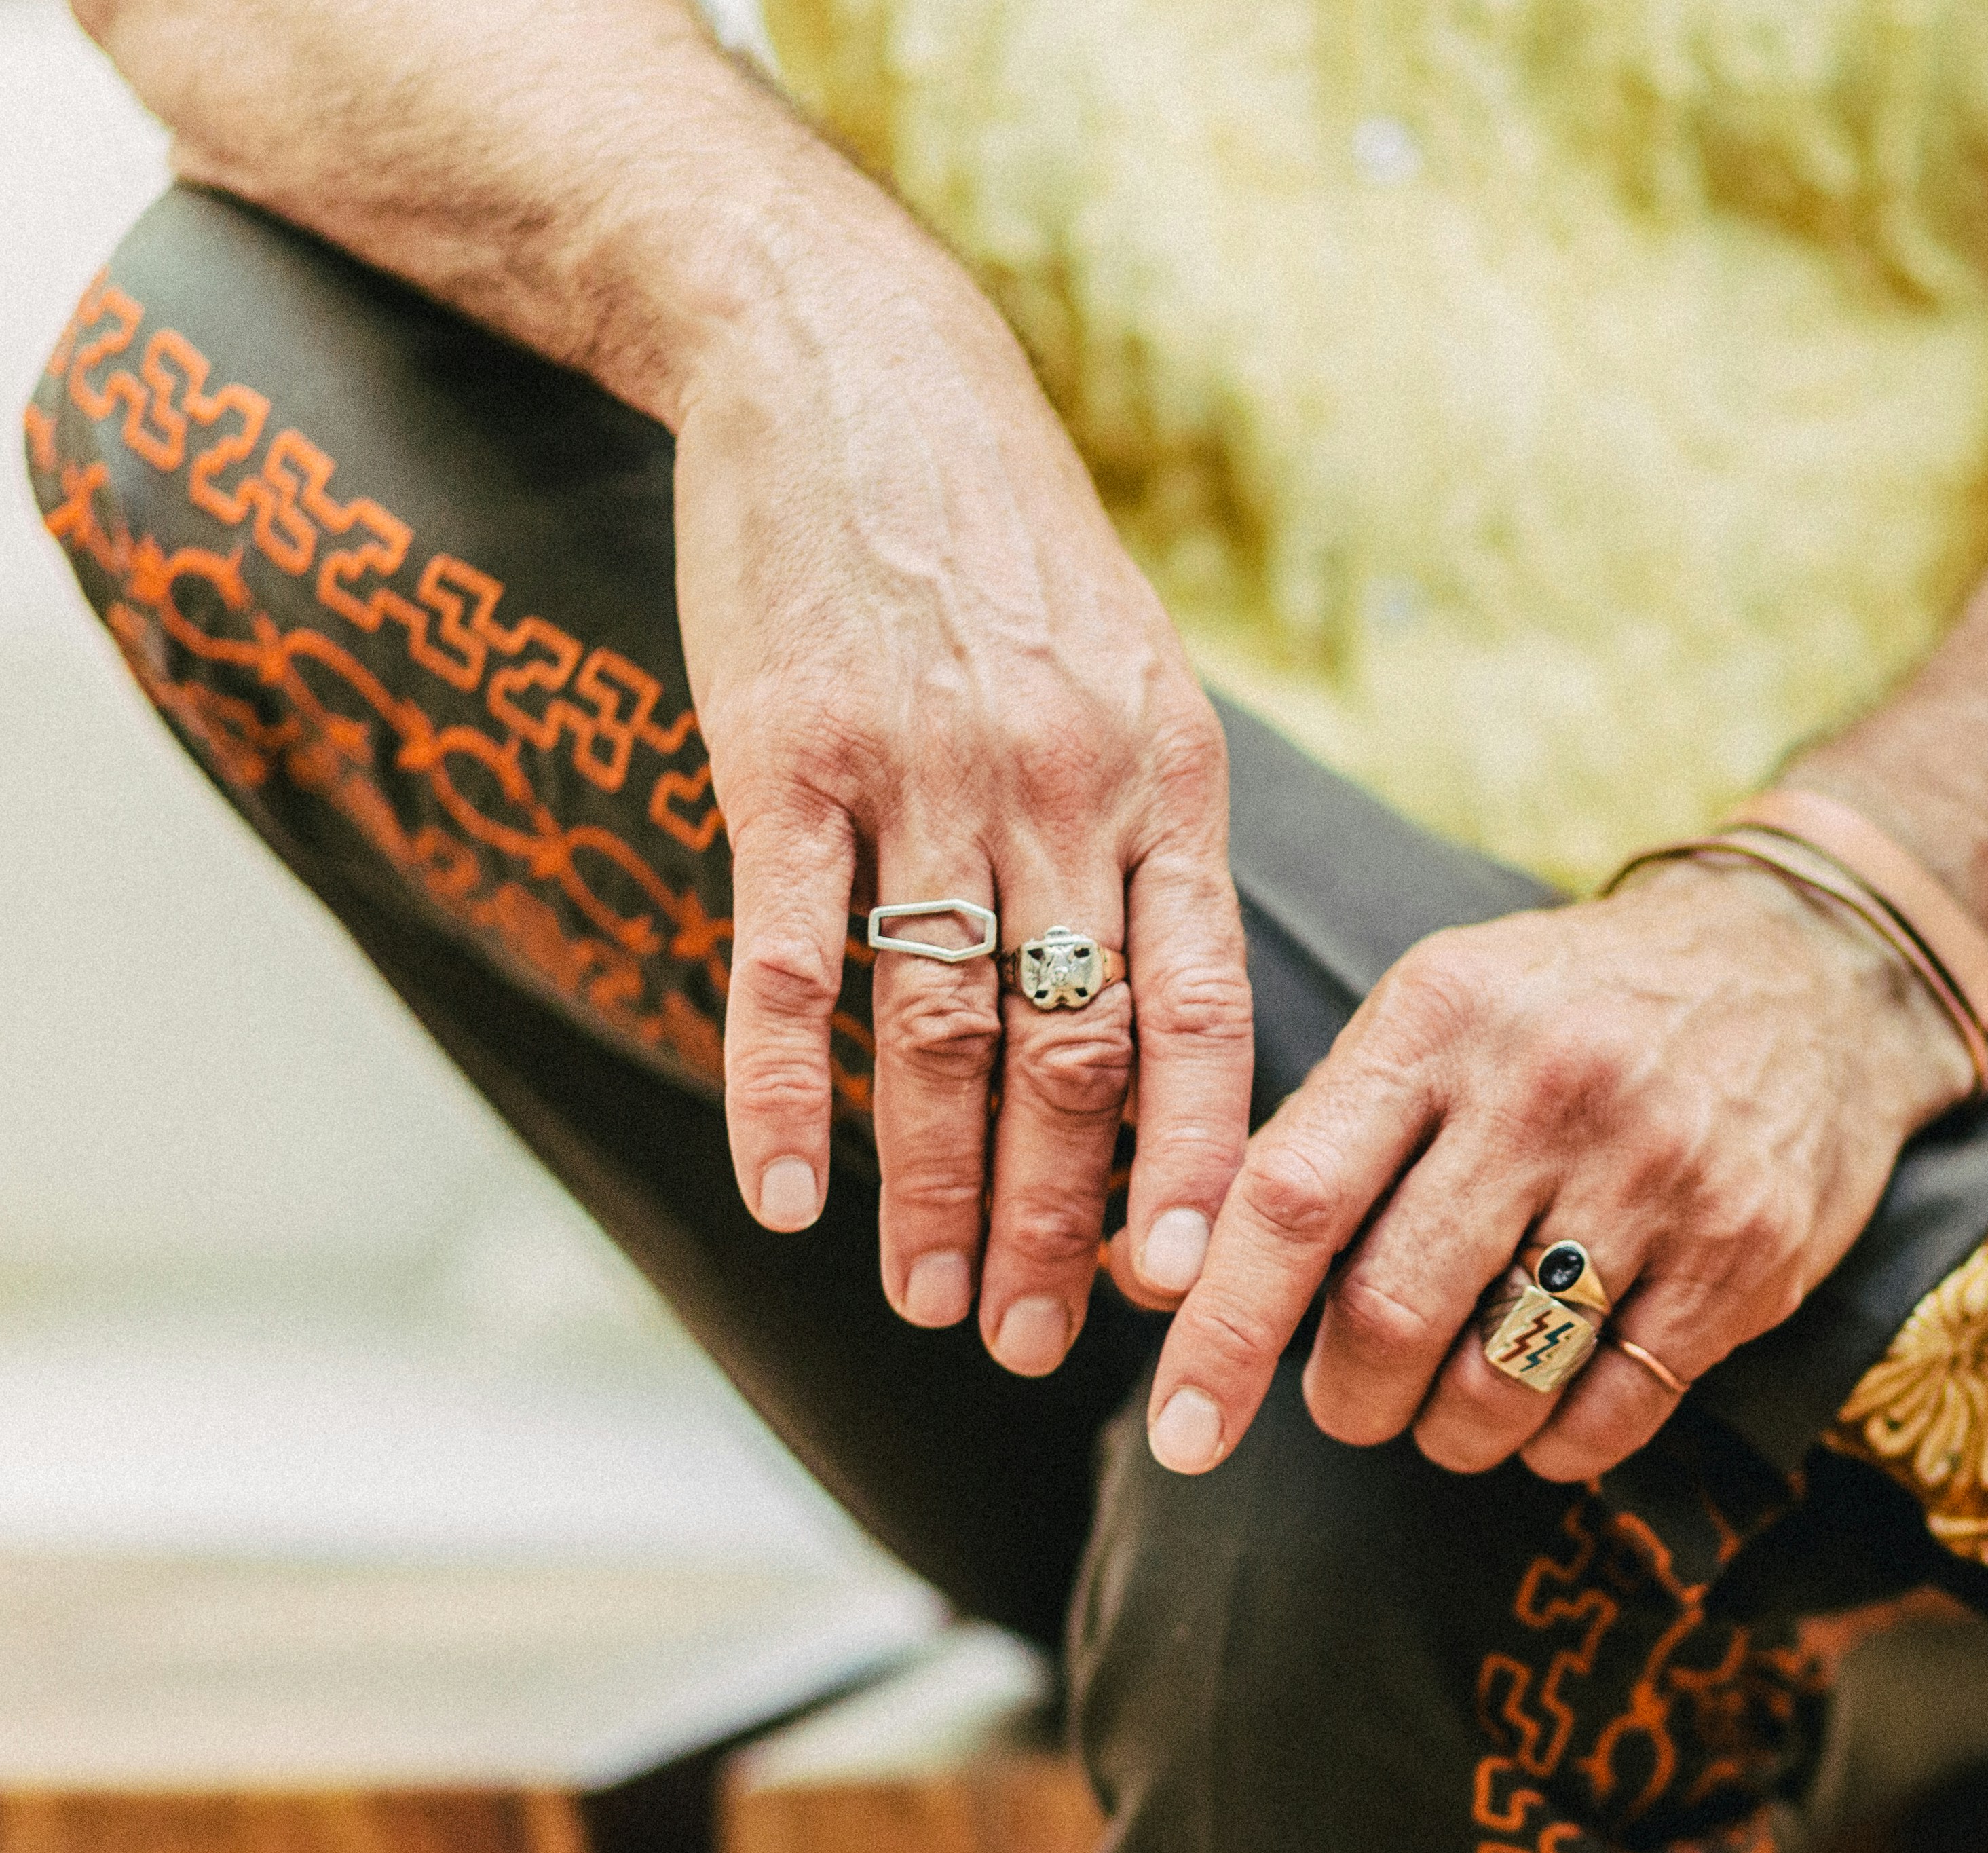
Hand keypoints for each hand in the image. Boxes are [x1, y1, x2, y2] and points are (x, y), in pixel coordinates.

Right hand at [673, 218, 1249, 1369]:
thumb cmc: (1009, 553)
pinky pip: (792, 960)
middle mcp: (1062, 789)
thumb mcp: (1137, 683)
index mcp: (1169, 783)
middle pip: (1075, 1057)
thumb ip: (1158, 851)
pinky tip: (785, 1200)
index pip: (1203, 1019)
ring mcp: (923, 774)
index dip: (1191, 1168)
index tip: (1180, 1292)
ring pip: (944, 1034)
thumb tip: (1174, 1042)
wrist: (852, 366)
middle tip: (1036, 1351)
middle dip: (1060, 1226)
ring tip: (933, 1306)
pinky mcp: (784, 755)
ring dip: (937, 1193)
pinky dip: (789, 1093)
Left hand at [1143, 865, 1967, 1478]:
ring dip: (1448, 1431)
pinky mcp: (1747, 1252)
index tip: (1181, 1434)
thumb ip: (1318, 1133)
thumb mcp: (1441, 1012)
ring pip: (1496, 1386)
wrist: (1812, 967)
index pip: (1291, 1198)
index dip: (1221, 1332)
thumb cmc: (1575, 1011)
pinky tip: (1550, 1407)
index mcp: (1441, 1019)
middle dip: (1349, 1401)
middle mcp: (1547, 1089)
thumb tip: (1164, 1279)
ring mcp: (1658, 1172)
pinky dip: (1554, 1446)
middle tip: (1355, 1401)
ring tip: (1454, 1400)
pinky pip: (1611, 1414)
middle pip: (1390, 1316)